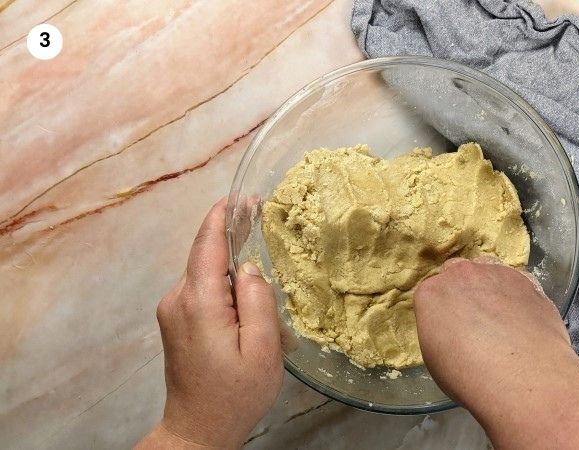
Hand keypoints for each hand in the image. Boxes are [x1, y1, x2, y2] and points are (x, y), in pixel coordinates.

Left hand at [136, 199, 282, 448]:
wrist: (198, 429)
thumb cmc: (235, 394)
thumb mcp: (262, 350)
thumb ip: (258, 301)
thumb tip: (249, 267)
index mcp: (199, 301)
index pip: (207, 242)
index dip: (226, 215)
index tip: (247, 197)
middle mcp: (177, 298)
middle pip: (205, 254)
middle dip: (232, 236)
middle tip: (264, 223)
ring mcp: (172, 310)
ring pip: (204, 271)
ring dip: (230, 264)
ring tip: (262, 266)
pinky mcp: (174, 320)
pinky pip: (200, 288)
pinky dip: (222, 282)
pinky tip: (244, 295)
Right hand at [414, 258, 578, 448]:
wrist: (525, 378)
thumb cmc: (473, 378)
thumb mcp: (438, 355)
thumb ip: (441, 328)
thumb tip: (455, 327)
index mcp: (431, 294)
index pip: (431, 290)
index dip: (445, 308)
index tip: (455, 324)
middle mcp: (463, 274)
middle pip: (459, 272)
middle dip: (466, 291)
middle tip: (476, 321)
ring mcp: (498, 275)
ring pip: (489, 272)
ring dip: (492, 289)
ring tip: (501, 322)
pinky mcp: (529, 281)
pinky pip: (516, 281)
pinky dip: (517, 294)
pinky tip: (522, 321)